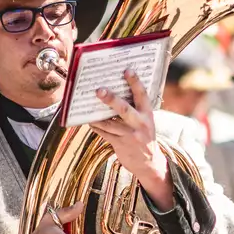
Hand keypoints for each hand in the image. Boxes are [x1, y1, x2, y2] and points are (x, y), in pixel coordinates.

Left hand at [91, 70, 172, 209]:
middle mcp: (140, 123)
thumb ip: (136, 109)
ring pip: (109, 123)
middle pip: (124, 109)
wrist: (148, 163)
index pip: (142, 95)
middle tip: (99, 90)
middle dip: (111, 99)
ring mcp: (130, 135)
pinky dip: (95, 125)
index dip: (135, 82)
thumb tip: (116, 91)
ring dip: (96, 115)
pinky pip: (104, 133)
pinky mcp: (120, 144)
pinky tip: (89, 120)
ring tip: (85, 105)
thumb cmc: (144, 135)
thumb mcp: (146, 121)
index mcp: (148, 114)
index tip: (127, 70)